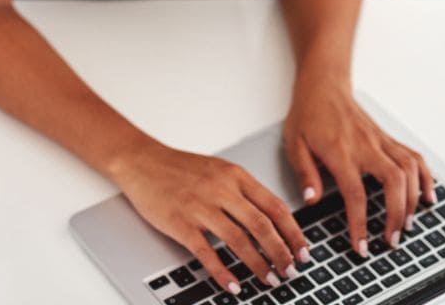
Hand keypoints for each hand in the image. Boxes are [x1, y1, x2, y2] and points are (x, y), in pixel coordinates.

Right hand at [110, 140, 310, 295]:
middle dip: (281, 252)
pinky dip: (222, 271)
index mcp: (234, 175)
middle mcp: (220, 189)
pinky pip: (206, 252)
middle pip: (261, 225)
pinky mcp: (180, 222)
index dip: (293, 232)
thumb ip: (243, 191)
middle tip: (290, 270)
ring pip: (238, 240)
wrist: (141, 161)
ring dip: (258, 264)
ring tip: (269, 279)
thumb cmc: (178, 168)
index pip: (274, 206)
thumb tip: (271, 220)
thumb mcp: (218, 170)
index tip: (303, 250)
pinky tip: (233, 284)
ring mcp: (199, 206)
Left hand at [283, 72, 435, 256]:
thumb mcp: (293, 143)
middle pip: (394, 182)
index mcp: (340, 151)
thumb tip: (312, 200)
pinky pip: (414, 158)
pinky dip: (426, 178)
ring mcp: (381, 141)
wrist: (324, 85)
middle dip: (397, 215)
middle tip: (392, 240)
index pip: (355, 194)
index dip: (360, 224)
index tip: (362, 246)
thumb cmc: (307, 114)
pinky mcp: (388, 138)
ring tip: (407, 225)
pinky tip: (427, 197)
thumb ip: (304, 173)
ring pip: (410, 171)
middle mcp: (366, 146)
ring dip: (413, 201)